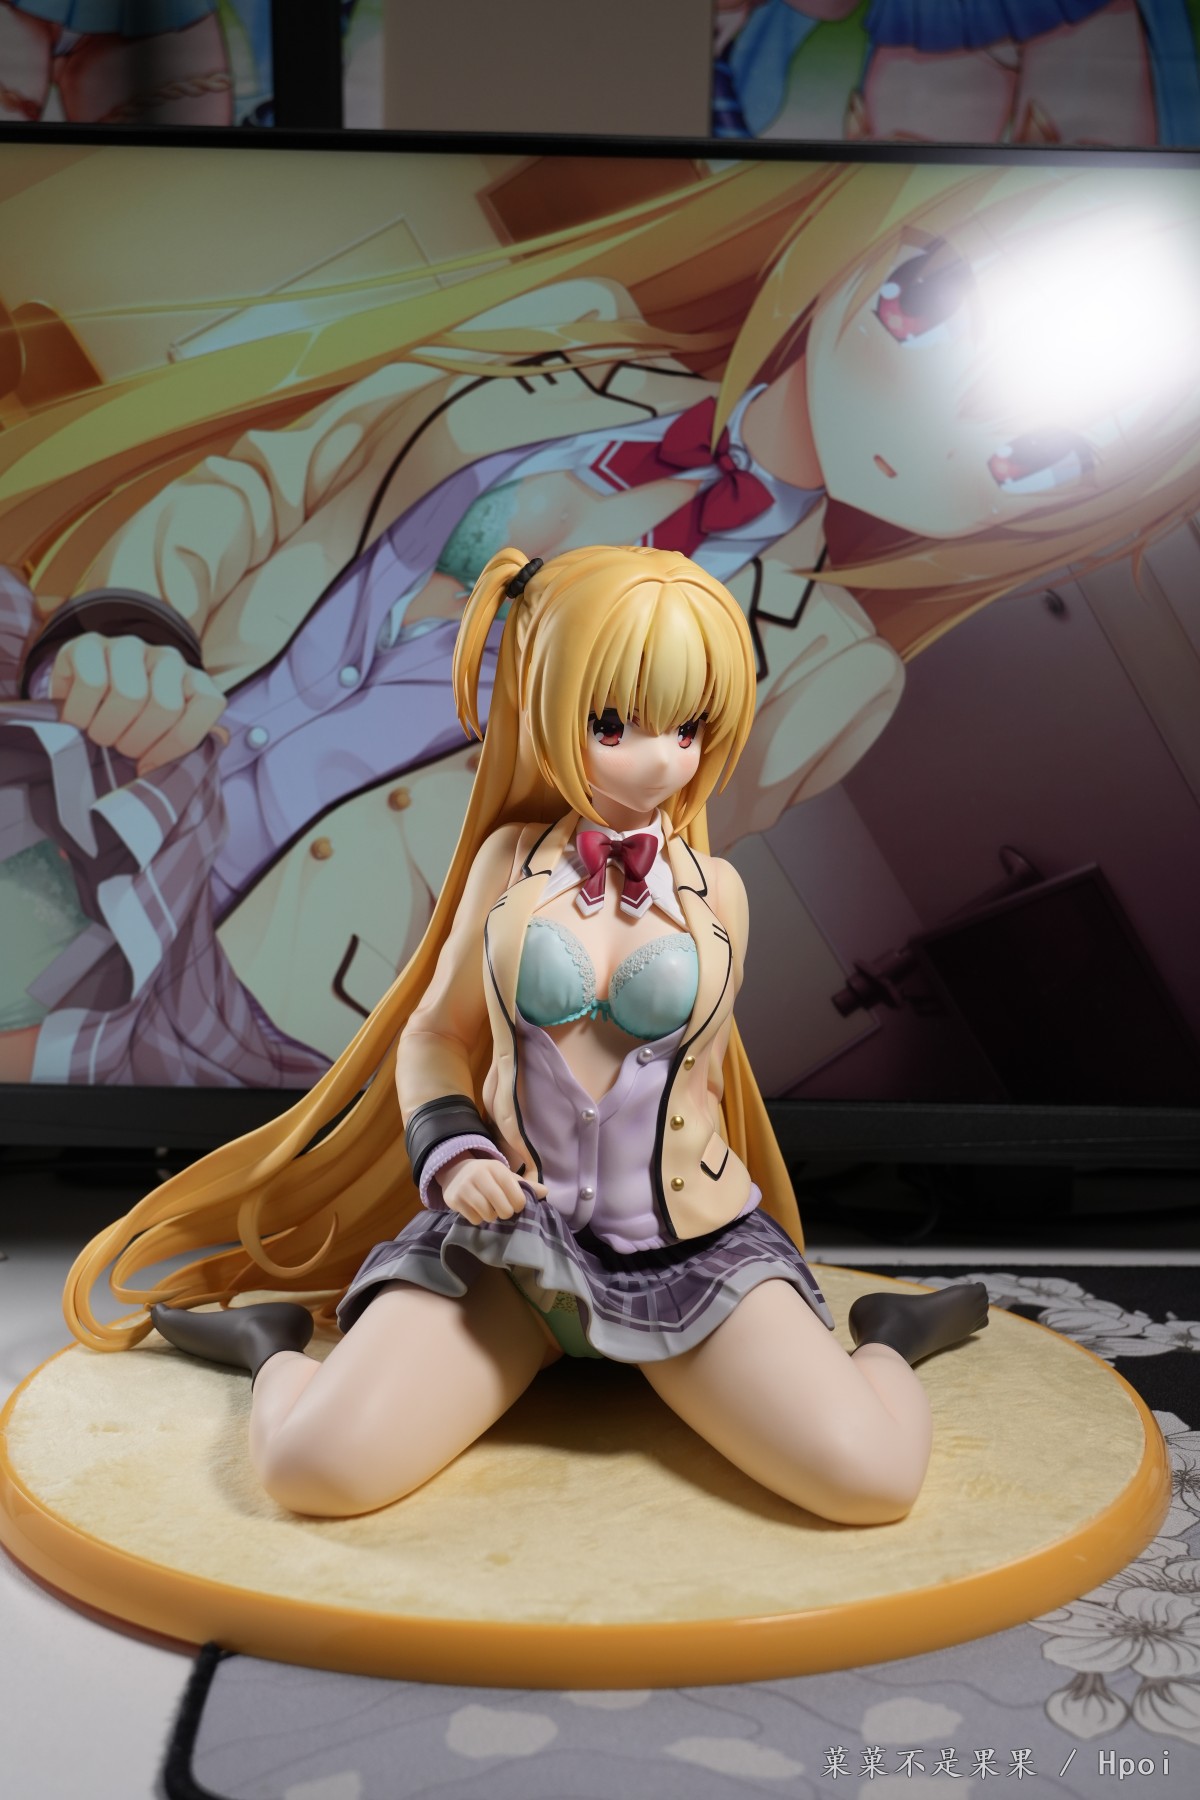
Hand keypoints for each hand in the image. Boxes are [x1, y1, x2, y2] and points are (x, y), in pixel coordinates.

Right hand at [50, 633, 226, 775]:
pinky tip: (79, 718)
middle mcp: (168, 659)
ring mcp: (130, 647)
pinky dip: (80, 713)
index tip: (150, 763)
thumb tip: (191, 762)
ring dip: (107, 729)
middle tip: (120, 747)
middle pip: (165, 706)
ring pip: (129, 693)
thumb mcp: (161, 745)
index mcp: (196, 683)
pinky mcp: (89, 644)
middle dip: (137, 741)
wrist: (81, 706)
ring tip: (99, 735)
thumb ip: (182, 754)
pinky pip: (91, 681)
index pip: (208, 705)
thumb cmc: (129, 731)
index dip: (176, 745)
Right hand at [440, 1154, 527, 1224]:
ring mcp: (464, 1187)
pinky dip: (478, 1218)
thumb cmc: (488, 1176)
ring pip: (487, 1215)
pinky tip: (476, 1209)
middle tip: (503, 1210)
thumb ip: (525, 1185)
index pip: (515, 1192)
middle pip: (502, 1207)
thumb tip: (546, 1191)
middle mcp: (479, 1175)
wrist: (456, 1172)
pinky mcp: (454, 1199)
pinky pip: (474, 1219)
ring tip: (489, 1208)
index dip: (519, 1203)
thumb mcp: (505, 1176)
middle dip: (506, 1212)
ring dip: (491, 1216)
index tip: (517, 1205)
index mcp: (495, 1168)